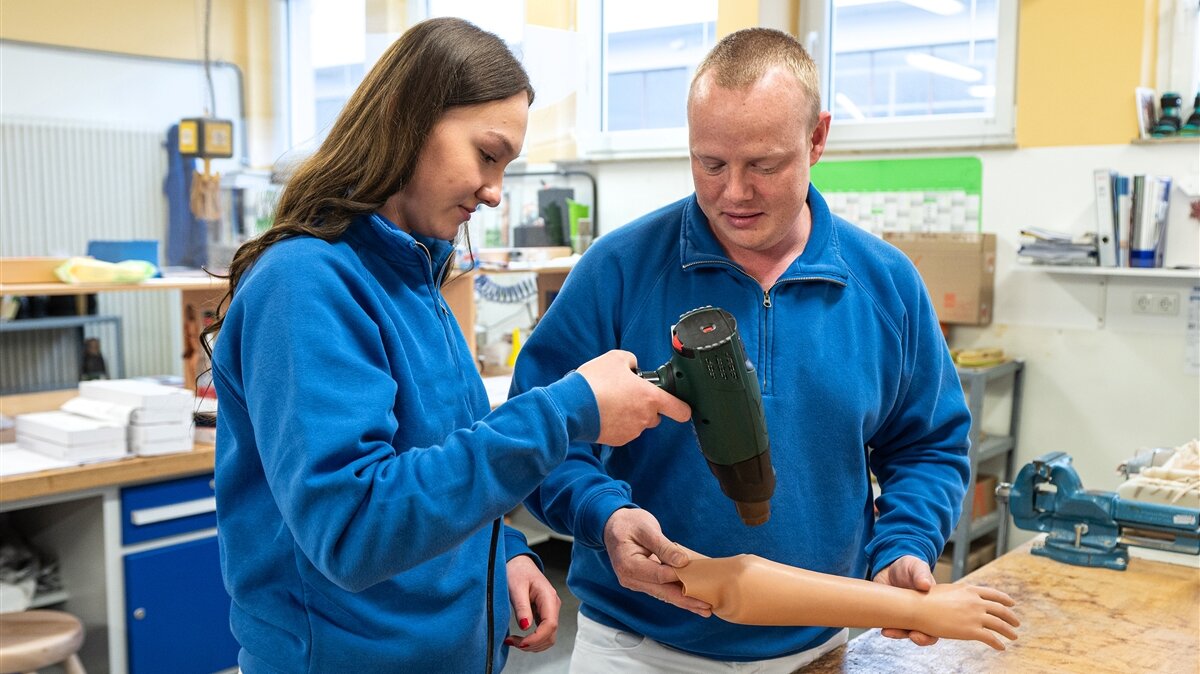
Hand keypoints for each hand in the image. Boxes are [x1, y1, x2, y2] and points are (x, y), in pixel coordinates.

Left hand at [503, 555, 560, 652]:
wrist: (519, 564)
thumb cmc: (518, 571)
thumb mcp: (516, 587)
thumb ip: (522, 607)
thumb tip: (525, 627)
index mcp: (549, 598)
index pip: (550, 625)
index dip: (536, 639)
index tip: (520, 643)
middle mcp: (552, 606)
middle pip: (550, 635)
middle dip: (532, 644)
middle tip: (512, 642)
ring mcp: (549, 611)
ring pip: (548, 638)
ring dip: (532, 645)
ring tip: (514, 641)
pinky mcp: (543, 615)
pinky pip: (543, 633)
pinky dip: (532, 641)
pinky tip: (519, 639)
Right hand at [576, 350, 690, 445]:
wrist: (572, 405)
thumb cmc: (595, 382)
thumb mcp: (615, 358)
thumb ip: (631, 360)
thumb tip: (633, 366)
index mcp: (650, 398)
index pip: (680, 410)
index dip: (683, 408)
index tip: (681, 407)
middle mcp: (644, 417)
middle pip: (655, 416)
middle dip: (645, 406)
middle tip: (628, 395)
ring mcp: (631, 431)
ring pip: (638, 423)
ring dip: (629, 414)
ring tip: (610, 401)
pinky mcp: (617, 440)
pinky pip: (623, 431)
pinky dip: (616, 423)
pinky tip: (604, 412)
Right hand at [603, 508, 711, 616]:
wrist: (613, 525)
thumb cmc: (628, 523)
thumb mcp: (646, 529)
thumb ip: (663, 546)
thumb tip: (682, 562)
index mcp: (628, 565)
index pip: (658, 575)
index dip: (678, 577)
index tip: (698, 579)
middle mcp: (629, 579)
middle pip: (662, 592)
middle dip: (686, 600)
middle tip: (706, 608)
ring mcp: (635, 582)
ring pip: (663, 594)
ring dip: (684, 602)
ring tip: (704, 609)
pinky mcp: (642, 581)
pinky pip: (661, 590)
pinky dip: (677, 595)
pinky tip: (691, 600)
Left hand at [873, 555, 937, 645]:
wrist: (889, 567)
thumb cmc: (908, 567)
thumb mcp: (916, 567)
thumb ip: (921, 573)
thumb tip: (926, 584)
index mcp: (934, 606)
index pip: (939, 625)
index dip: (933, 634)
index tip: (924, 633)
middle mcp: (922, 614)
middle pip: (925, 633)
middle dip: (919, 638)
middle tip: (912, 635)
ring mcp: (906, 616)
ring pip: (906, 632)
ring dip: (899, 635)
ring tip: (889, 631)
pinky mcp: (892, 615)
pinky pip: (892, 626)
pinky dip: (888, 629)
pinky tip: (883, 628)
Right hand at [912, 584, 1019, 649]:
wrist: (917, 607)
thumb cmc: (926, 599)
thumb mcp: (947, 590)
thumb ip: (959, 595)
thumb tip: (963, 597)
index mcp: (969, 590)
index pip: (993, 594)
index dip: (1004, 599)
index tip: (1011, 603)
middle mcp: (975, 601)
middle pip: (1000, 609)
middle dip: (1010, 616)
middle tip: (1016, 622)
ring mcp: (974, 616)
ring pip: (1000, 624)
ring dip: (1009, 631)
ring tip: (1014, 636)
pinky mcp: (971, 631)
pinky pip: (990, 638)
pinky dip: (998, 643)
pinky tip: (1001, 647)